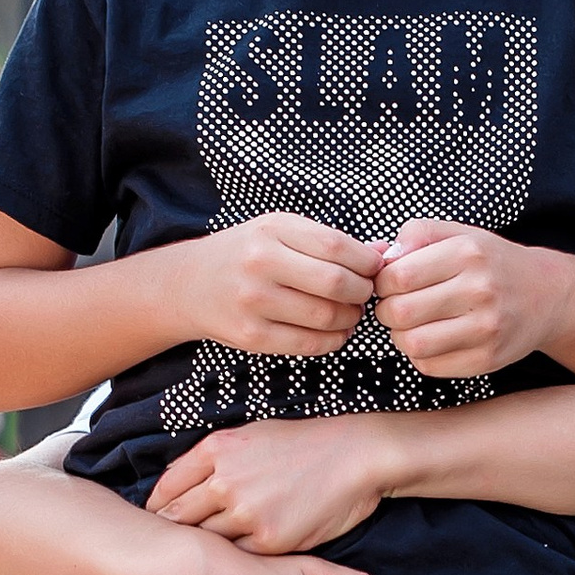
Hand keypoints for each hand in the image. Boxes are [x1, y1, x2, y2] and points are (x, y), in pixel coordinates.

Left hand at [147, 416, 392, 554]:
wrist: (355, 457)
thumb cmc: (305, 444)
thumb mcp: (251, 435)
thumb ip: (213, 458)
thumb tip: (177, 481)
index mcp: (216, 450)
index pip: (166, 489)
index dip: (157, 510)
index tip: (157, 523)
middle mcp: (224, 481)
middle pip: (178, 519)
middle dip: (171, 535)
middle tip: (168, 550)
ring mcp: (246, 513)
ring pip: (207, 541)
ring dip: (203, 552)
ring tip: (197, 562)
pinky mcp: (269, 540)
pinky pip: (238, 556)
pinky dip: (235, 560)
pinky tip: (233, 563)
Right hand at [184, 212, 381, 359]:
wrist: (190, 284)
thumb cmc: (246, 253)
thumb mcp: (281, 232)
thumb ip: (329, 241)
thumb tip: (384, 253)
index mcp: (273, 230)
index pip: (337, 246)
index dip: (367, 262)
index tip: (374, 269)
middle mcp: (261, 263)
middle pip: (336, 283)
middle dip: (362, 292)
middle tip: (365, 294)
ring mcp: (254, 302)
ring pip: (326, 317)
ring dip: (351, 319)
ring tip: (351, 313)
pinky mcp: (251, 336)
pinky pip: (308, 344)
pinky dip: (333, 340)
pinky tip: (336, 331)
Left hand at [372, 221, 557, 378]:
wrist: (548, 295)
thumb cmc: (492, 263)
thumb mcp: (460, 234)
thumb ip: (417, 235)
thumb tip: (380, 257)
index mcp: (468, 253)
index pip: (398, 276)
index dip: (382, 283)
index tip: (390, 284)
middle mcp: (480, 290)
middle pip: (401, 312)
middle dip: (387, 311)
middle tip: (396, 307)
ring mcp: (487, 328)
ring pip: (413, 343)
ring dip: (401, 337)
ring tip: (411, 325)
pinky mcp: (488, 359)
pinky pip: (430, 366)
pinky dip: (420, 356)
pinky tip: (432, 340)